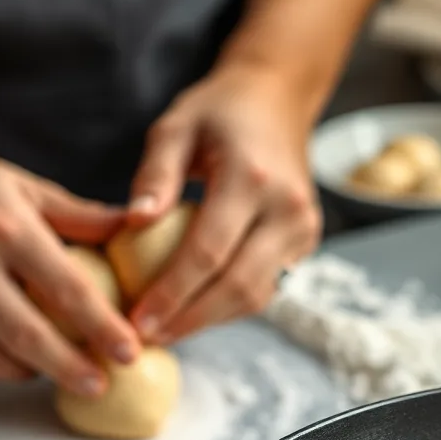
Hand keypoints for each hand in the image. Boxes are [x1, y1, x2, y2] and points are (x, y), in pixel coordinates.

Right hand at [0, 144, 139, 394]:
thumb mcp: (19, 186)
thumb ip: (78, 215)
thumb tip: (137, 227)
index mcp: (4, 228)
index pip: (67, 289)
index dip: (103, 327)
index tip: (130, 353)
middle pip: (31, 338)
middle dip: (72, 369)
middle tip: (99, 385)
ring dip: (31, 370)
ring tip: (53, 368)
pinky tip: (6, 360)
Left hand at [124, 63, 322, 342]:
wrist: (277, 101)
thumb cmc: (218, 113)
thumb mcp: (176, 127)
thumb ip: (155, 175)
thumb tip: (134, 223)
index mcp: (252, 177)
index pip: (209, 251)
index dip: (171, 293)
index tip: (137, 320)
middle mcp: (287, 208)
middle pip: (237, 285)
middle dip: (189, 319)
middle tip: (147, 338)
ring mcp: (304, 228)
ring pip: (256, 295)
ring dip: (209, 320)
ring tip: (166, 331)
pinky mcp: (306, 243)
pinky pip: (266, 287)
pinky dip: (228, 306)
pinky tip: (193, 312)